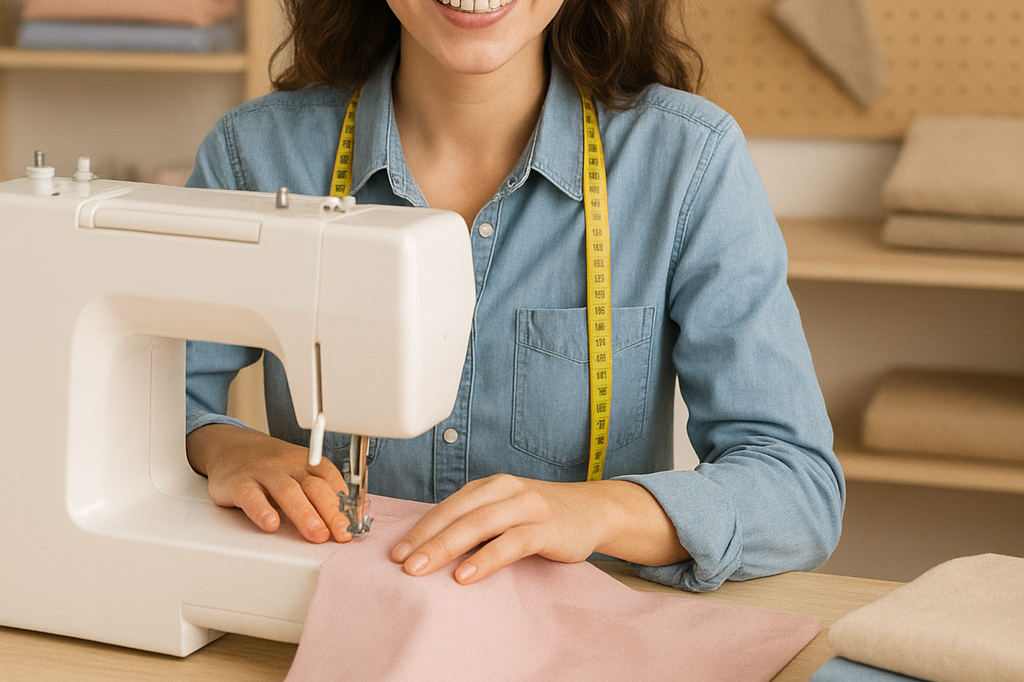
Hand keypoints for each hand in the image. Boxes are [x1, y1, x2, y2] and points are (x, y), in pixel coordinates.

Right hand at [186, 423, 351, 543]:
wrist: (228, 447)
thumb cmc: (271, 466)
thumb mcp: (299, 472)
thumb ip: (323, 492)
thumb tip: (357, 514)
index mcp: (307, 462)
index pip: (332, 479)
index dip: (346, 501)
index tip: (356, 523)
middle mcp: (288, 465)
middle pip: (314, 487)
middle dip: (331, 511)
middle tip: (342, 533)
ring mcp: (264, 473)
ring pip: (287, 491)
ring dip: (304, 514)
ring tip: (316, 534)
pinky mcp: (239, 483)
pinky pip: (251, 496)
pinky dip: (262, 510)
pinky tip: (271, 524)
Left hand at [389, 474, 689, 583]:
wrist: (593, 510)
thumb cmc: (542, 515)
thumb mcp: (504, 510)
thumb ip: (475, 522)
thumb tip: (431, 546)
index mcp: (490, 486)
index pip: (447, 506)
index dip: (420, 528)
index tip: (396, 551)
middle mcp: (506, 490)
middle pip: (458, 515)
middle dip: (426, 539)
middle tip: (402, 562)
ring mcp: (527, 507)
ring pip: (479, 525)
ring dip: (447, 547)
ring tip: (422, 568)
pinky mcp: (547, 527)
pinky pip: (511, 542)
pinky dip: (485, 559)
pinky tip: (466, 574)